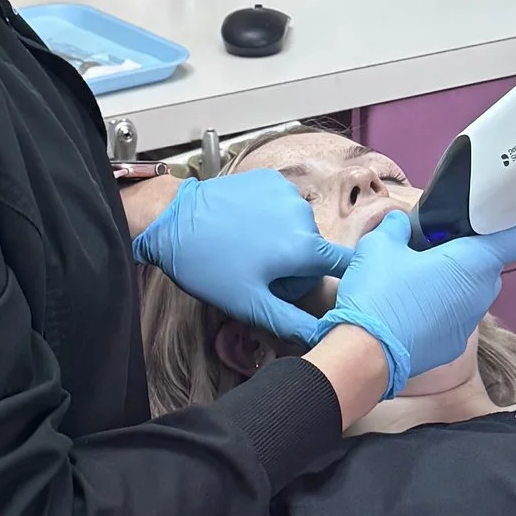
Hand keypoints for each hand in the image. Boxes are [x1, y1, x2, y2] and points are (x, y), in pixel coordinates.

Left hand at [133, 170, 336, 341]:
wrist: (171, 220)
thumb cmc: (208, 265)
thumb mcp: (250, 303)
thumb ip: (292, 322)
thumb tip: (323, 336)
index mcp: (305, 247)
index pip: (345, 264)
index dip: (340, 279)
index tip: (326, 287)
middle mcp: (303, 214)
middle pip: (317, 248)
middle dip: (298, 264)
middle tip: (263, 274)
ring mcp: (286, 192)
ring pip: (299, 226)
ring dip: (284, 239)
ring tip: (250, 249)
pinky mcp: (269, 179)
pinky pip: (283, 204)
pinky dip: (271, 216)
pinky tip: (246, 226)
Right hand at [316, 209, 515, 396]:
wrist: (366, 354)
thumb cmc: (380, 293)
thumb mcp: (380, 245)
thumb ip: (396, 227)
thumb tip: (400, 223)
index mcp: (475, 262)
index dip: (514, 221)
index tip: (492, 215)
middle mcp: (482, 293)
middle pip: (492, 263)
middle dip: (470, 251)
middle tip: (438, 243)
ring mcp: (470, 323)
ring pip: (472, 291)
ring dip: (455, 280)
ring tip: (420, 275)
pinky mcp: (453, 345)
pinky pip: (456, 316)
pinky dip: (442, 307)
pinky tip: (412, 307)